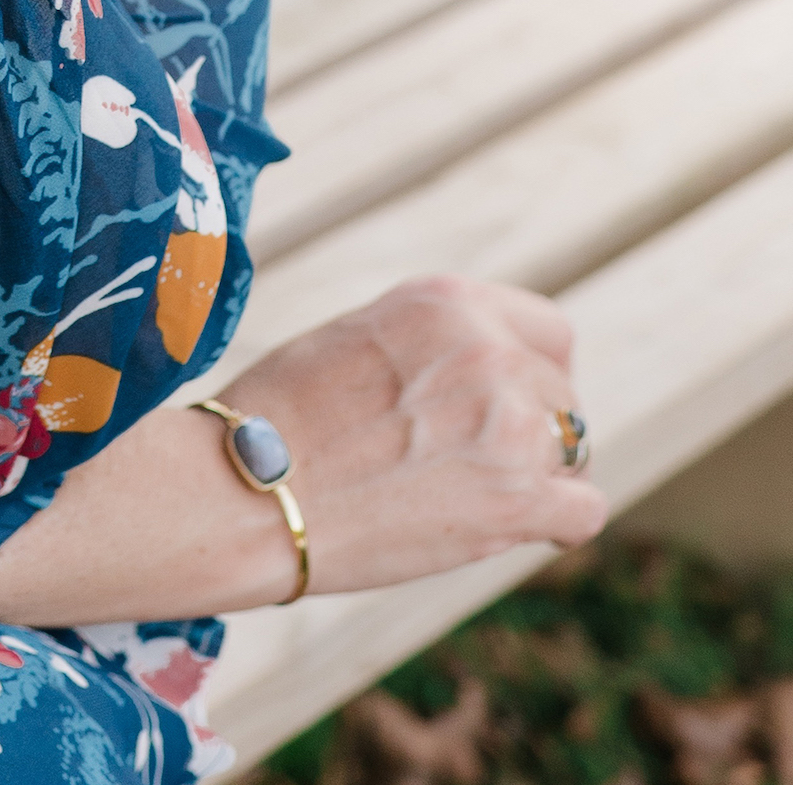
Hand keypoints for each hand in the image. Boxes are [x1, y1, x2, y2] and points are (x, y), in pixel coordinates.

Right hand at [0, 276, 603, 628]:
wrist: (246, 485)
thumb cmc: (278, 416)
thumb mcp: (358, 338)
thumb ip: (429, 347)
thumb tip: (476, 378)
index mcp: (446, 301)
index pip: (545, 329)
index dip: (531, 369)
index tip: (507, 399)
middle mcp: (489, 350)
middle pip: (561, 393)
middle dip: (530, 426)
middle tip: (474, 459)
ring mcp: (511, 423)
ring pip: (573, 451)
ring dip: (537, 474)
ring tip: (471, 494)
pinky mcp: (520, 499)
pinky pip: (584, 511)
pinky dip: (555, 524)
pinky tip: (515, 529)